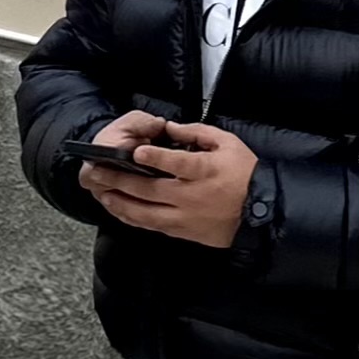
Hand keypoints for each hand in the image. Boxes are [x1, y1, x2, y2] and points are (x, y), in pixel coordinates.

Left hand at [80, 119, 258, 249]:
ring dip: (121, 202)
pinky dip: (133, 217)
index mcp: (204, 171)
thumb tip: (170, 127)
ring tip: (102, 192)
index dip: (156, 158)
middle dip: (121, 180)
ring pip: (146, 212)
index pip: (177, 164)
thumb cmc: (244, 173)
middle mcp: (191, 196)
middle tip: (98, 172)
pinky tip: (120, 209)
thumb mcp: (227, 144)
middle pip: (150, 189)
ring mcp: (185, 217)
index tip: (136, 152)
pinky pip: (152, 225)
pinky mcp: (183, 231)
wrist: (260, 212)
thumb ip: (197, 133)